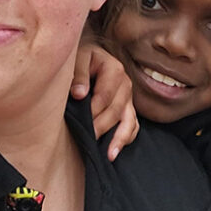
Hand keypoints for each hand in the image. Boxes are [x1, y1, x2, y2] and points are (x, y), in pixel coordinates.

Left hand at [72, 38, 138, 160]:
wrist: (88, 56)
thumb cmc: (81, 57)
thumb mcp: (78, 57)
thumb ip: (78, 73)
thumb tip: (79, 94)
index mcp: (114, 69)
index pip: (105, 96)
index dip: (93, 111)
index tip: (81, 122)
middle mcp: (125, 84)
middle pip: (116, 110)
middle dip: (102, 127)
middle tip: (88, 139)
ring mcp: (128, 97)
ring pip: (129, 120)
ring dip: (119, 139)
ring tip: (109, 155)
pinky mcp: (128, 107)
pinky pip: (132, 125)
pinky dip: (125, 138)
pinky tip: (114, 151)